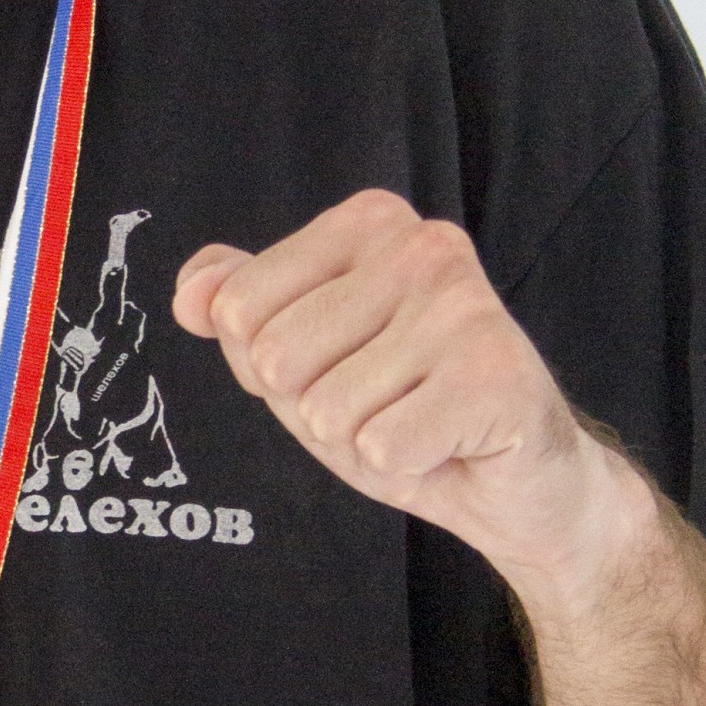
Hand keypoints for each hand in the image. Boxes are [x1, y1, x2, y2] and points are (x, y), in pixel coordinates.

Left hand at [172, 189, 639, 597]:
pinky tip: (449, 444)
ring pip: (327, 410)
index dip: (272, 368)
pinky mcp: (497, 373)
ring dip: (363, 443)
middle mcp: (423, 245)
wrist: (514, 483)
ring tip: (418, 424)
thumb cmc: (403, 408)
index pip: (238, 309)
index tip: (342, 365)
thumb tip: (191, 296)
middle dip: (317, 410)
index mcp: (370, 222)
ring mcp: (465, 305)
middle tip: (385, 405)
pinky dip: (406, 467)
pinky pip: (382, 448)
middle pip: (278, 360)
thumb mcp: (304, 357)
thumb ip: (239, 309)